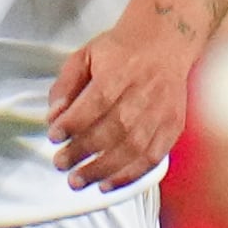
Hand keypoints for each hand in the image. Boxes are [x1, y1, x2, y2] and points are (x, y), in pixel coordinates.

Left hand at [49, 17, 196, 192]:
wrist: (165, 43)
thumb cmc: (121, 51)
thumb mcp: (85, 55)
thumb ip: (65, 85)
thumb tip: (54, 116)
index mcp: (121, 72)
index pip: (96, 102)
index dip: (74, 123)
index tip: (54, 136)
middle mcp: (145, 94)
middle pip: (114, 129)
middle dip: (84, 152)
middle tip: (61, 164)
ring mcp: (162, 112)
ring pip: (133, 148)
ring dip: (104, 170)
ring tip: (79, 181)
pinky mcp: (173, 127)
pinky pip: (152, 157)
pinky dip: (130, 175)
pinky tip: (108, 184)